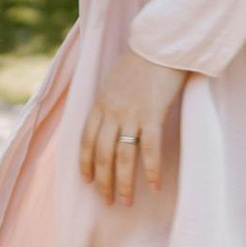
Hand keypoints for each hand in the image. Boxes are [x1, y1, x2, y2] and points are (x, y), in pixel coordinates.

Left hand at [78, 44, 188, 203]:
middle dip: (103, 181)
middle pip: (102, 154)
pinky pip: (149, 149)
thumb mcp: (113, 79)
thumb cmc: (140, 60)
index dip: (85, 164)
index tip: (87, 181)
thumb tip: (109, 120)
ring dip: (123, 183)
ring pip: (122, 157)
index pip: (86, 141)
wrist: (160, 44)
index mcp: (100, 103)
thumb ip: (109, 101)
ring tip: (126, 201)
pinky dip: (150, 170)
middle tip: (108, 201)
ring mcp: (131, 114)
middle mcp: (111, 111)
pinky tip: (154, 185)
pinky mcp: (152, 114)